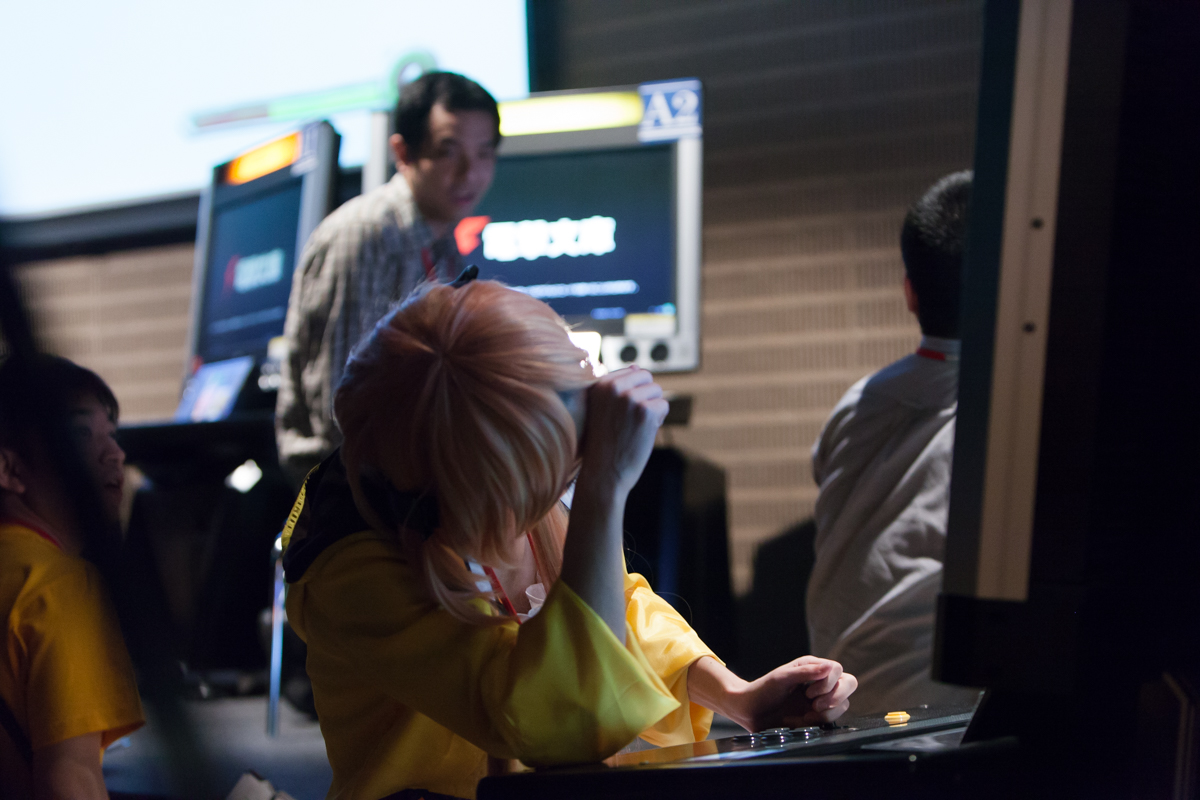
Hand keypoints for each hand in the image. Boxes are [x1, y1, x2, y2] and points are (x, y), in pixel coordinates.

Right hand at [577, 366, 668, 496]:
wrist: (603, 474)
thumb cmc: (602, 443)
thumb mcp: (602, 408)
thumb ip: (618, 386)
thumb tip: (637, 365)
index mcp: (600, 384)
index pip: (631, 372)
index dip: (633, 393)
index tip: (620, 414)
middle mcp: (613, 387)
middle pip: (646, 377)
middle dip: (646, 397)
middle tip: (631, 420)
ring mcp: (630, 398)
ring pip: (656, 391)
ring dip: (652, 409)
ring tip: (634, 428)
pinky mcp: (645, 412)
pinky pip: (664, 406)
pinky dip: (658, 421)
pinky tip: (642, 434)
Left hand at [733, 656, 856, 729]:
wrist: (749, 711)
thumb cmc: (762, 690)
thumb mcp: (782, 678)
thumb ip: (806, 672)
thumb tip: (831, 667)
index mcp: (812, 668)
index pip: (838, 670)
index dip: (829, 683)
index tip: (808, 692)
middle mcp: (819, 682)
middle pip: (849, 684)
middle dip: (835, 697)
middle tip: (815, 705)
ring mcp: (819, 700)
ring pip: (843, 704)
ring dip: (826, 713)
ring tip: (806, 716)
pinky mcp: (817, 716)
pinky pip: (832, 719)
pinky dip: (820, 722)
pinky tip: (803, 721)